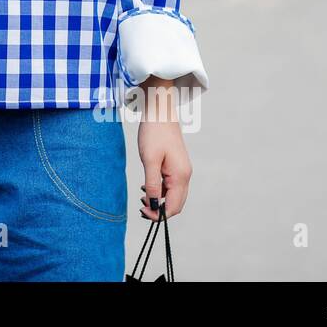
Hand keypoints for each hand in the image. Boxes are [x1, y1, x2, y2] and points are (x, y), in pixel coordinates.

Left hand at [135, 82, 192, 221]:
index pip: (174, 206)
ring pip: (173, 195)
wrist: (160, 112)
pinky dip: (160, 190)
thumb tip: (153, 205)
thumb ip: (151, 184)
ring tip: (141, 198)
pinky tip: (146, 186)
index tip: (143, 212)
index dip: (159, 215)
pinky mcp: (177, 166)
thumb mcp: (149, 160)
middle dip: (160, 210)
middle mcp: (185, 176)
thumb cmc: (154, 133)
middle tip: (141, 208)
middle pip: (176, 204)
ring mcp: (182, 171)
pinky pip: (171, 185)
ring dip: (159, 200)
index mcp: (180, 176)